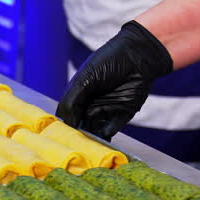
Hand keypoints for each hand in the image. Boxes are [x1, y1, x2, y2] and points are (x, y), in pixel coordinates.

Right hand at [56, 21, 173, 139]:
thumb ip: (71, 101)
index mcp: (78, 95)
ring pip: (94, 130)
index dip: (64, 125)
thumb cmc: (109, 61)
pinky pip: (111, 129)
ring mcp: (106, 110)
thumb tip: (66, 123)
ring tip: (88, 144)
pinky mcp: (122, 115)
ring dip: (91, 138)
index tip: (61, 135)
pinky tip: (102, 136)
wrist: (138, 55)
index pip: (67, 115)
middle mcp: (90, 104)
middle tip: (74, 144)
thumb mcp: (84, 79)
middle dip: (77, 135)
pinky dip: (106, 136)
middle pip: (80, 126)